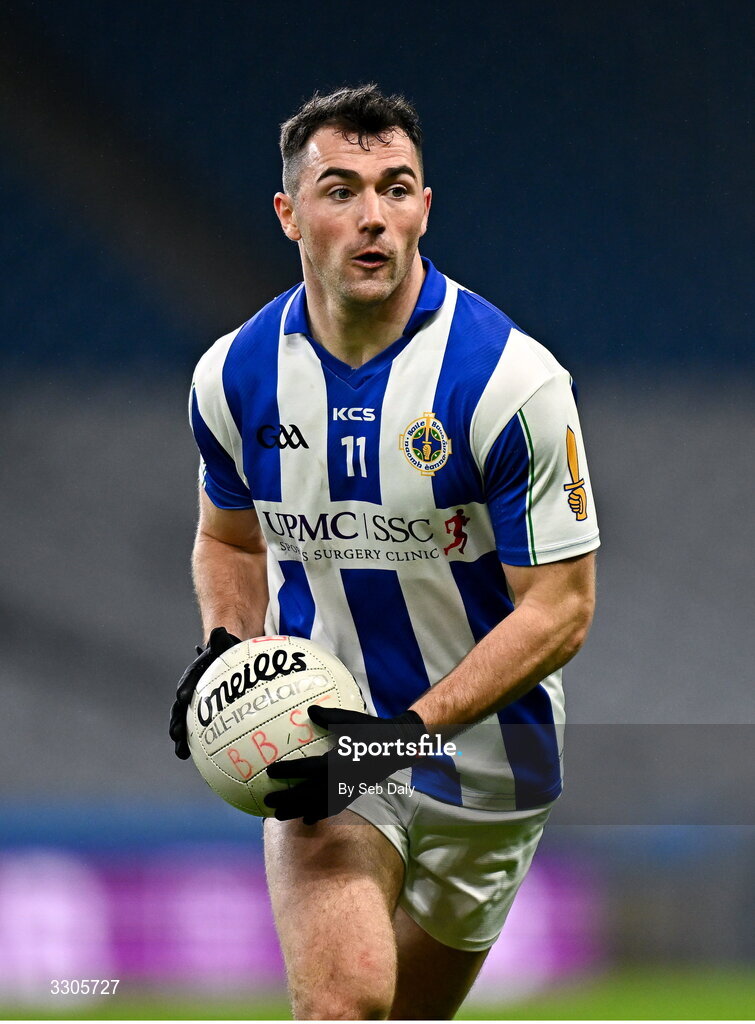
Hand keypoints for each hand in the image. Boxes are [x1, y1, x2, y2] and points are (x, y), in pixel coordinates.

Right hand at [169, 626, 240, 758]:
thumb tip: (219, 631)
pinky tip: (203, 762)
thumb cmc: (227, 650)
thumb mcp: (225, 643)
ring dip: (183, 739)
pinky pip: (203, 732)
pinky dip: (201, 746)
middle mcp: (194, 690)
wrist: (227, 656)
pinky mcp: (207, 717)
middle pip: (182, 707)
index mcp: (198, 673)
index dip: (186, 687)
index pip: (190, 678)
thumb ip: (221, 640)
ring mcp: (198, 705)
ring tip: (181, 753)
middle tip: (175, 734)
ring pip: (188, 723)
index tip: (182, 696)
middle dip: (177, 721)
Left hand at [264, 705, 426, 824]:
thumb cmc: (372, 730)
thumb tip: (310, 710)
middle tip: (267, 801)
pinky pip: (333, 808)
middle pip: (309, 794)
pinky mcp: (352, 793)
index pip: (309, 769)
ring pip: (318, 805)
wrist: (396, 746)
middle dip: (288, 799)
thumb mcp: (352, 720)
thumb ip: (330, 717)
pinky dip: (319, 815)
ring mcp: (347, 789)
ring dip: (297, 811)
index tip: (270, 770)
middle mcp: (341, 780)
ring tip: (278, 816)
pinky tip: (307, 820)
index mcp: (339, 762)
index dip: (290, 771)